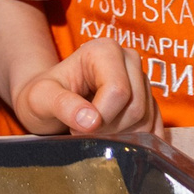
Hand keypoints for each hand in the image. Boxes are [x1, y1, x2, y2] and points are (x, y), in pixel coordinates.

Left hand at [8, 39, 154, 137]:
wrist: (48, 103)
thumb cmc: (42, 97)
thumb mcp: (40, 99)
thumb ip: (62, 105)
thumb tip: (91, 121)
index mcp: (105, 50)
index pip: (118, 91)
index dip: (99, 118)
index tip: (74, 127)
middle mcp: (129, 60)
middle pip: (135, 107)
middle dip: (108, 130)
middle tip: (82, 132)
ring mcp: (143, 82)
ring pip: (146, 121)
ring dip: (119, 138)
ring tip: (92, 133)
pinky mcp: (149, 103)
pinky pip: (154, 129)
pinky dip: (134, 142)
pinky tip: (112, 142)